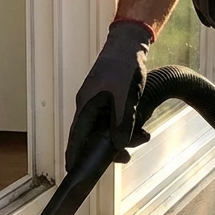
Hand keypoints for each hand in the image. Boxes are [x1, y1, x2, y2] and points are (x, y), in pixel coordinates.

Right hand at [64, 20, 152, 171]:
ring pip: (104, 128)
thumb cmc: (124, 66)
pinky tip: (138, 127)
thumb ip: (122, 121)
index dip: (74, 155)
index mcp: (86, 106)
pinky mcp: (107, 99)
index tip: (72, 171)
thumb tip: (119, 144)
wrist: (128, 43)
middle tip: (125, 157)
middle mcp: (88, 106)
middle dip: (107, 149)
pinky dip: (123, 126)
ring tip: (142, 137)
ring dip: (120, 136)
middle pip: (91, 136)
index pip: (76, 137)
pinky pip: (112, 119)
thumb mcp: (126, 97)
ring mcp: (97, 102)